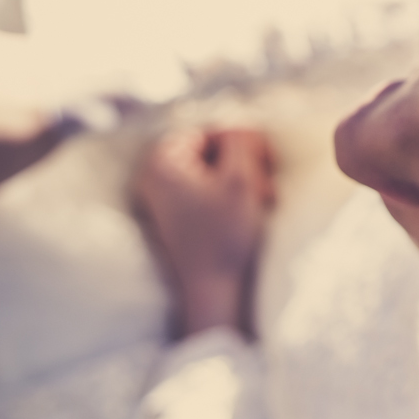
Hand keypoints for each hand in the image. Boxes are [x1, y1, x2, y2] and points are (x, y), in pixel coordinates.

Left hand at [134, 127, 275, 337]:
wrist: (213, 289)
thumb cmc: (225, 234)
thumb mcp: (241, 177)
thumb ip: (240, 139)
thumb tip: (237, 128)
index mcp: (162, 161)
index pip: (213, 130)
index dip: (243, 144)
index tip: (264, 165)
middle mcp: (153, 176)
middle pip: (210, 149)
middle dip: (243, 164)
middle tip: (265, 187)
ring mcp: (161, 197)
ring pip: (212, 170)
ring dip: (241, 180)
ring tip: (261, 200)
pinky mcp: (173, 215)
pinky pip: (206, 190)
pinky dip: (228, 195)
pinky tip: (247, 212)